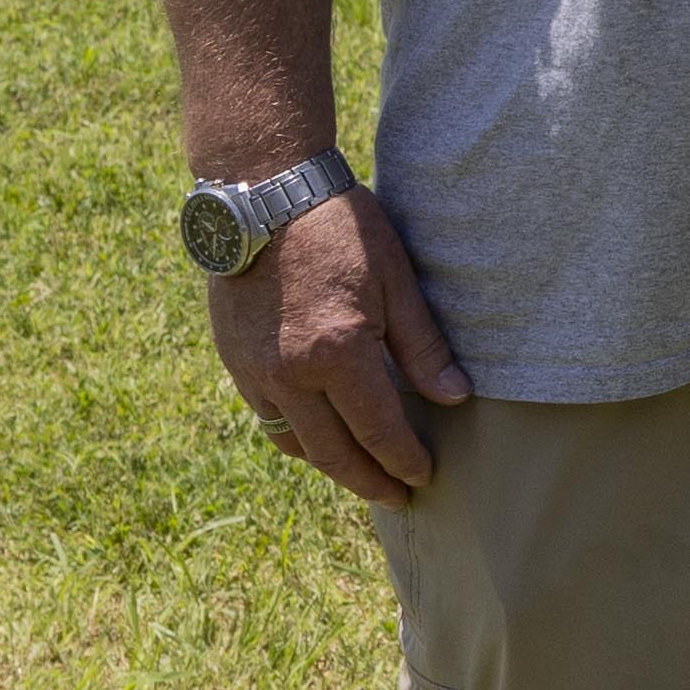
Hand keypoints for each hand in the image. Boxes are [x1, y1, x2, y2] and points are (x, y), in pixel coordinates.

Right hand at [213, 190, 466, 505]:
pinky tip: (320, 436)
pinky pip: (266, 416)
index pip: (378, 431)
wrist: (263, 192)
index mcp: (337, 353)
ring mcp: (255, 370)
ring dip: (329, 464)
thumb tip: (456, 397)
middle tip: (398, 497)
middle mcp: (290, 373)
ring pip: (294, 442)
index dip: (404, 460)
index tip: (425, 476)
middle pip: (333, 453)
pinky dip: (296, 435)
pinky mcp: (233, 359)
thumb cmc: (340, 228)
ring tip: (361, 472)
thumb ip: (423, 345)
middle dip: (369, 481)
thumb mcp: (396, 279)